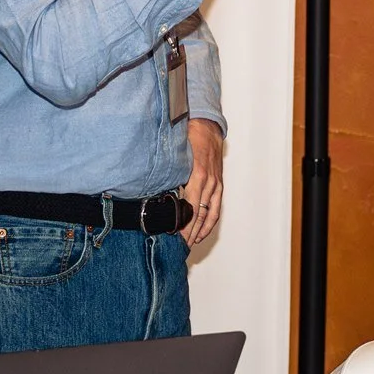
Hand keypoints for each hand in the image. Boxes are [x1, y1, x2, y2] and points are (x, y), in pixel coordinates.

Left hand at [181, 117, 225, 246]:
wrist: (208, 126)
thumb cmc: (190, 136)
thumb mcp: (177, 154)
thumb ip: (169, 173)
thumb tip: (154, 190)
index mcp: (198, 176)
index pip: (189, 207)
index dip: (181, 224)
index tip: (171, 236)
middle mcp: (209, 183)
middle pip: (199, 215)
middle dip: (189, 233)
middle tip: (177, 247)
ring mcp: (215, 185)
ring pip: (208, 215)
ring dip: (199, 232)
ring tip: (188, 245)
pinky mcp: (218, 185)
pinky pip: (216, 209)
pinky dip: (209, 223)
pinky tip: (201, 233)